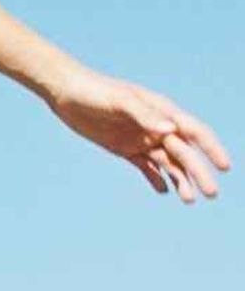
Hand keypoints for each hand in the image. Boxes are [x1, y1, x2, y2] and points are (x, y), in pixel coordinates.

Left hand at [42, 65, 228, 201]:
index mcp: (162, 111)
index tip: (225, 167)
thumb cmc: (94, 90)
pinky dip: (155, 179)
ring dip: (180, 180)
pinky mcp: (124, 148)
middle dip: (199, 173)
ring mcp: (141, 138)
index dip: (212, 148)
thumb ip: (144, 115)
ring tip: (188, 200)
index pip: (195, 132)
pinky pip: (145, 167)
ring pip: (167, 164)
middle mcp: (156, 127)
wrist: (65, 91)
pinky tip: (164, 192)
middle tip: (211, 195)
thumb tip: (171, 130)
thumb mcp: (119, 100)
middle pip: (184, 153)